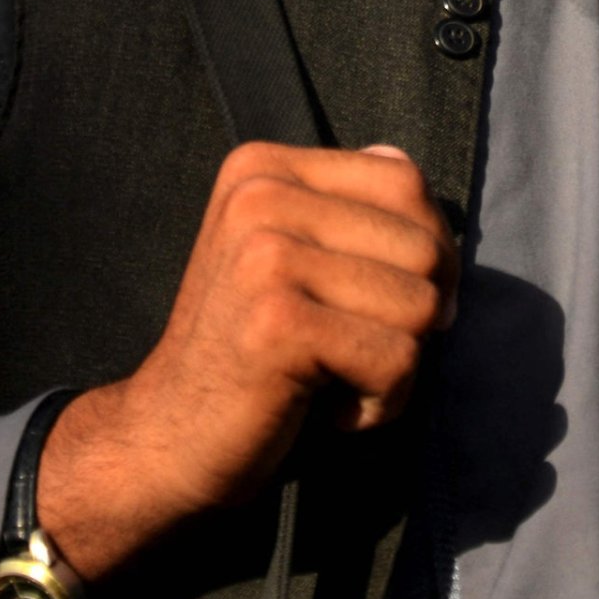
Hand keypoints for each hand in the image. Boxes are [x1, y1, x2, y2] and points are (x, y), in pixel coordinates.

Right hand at [33, 141, 455, 583]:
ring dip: (398, 365)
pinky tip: (328, 410)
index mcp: (262, 168)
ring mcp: (266, 256)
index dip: (429, 249)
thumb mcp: (286, 254)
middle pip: (424, 246)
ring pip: (420, 305)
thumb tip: (403, 162)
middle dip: (417, 315)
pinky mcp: (279, 322)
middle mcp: (260, 197)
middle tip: (354, 351)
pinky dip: (382, 403)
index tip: (388, 304)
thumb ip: (342, 206)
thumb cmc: (248, 351)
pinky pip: (397, 360)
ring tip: (335, 377)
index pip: (405, 180)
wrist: (168, 436)